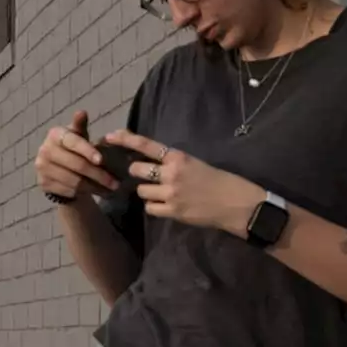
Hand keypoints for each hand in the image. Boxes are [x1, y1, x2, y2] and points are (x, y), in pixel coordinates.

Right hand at [34, 110, 119, 200]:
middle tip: (115, 183)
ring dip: (95, 187)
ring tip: (109, 188)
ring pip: (74, 181)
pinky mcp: (44, 184)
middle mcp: (45, 151)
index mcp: (54, 135)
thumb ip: (80, 126)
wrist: (57, 169)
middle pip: (76, 165)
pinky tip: (97, 192)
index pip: (72, 142)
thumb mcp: (78, 136)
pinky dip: (86, 193)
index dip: (87, 151)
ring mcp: (43, 169)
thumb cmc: (72, 148)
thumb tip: (82, 112)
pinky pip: (69, 191)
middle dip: (98, 175)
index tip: (101, 160)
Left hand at [104, 129, 265, 236]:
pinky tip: (166, 206)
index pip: (146, 145)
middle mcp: (171, 172)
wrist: (236, 202)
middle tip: (148, 177)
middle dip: (138, 173)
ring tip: (162, 194)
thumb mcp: (195, 163)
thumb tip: (151, 165)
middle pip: (137, 170)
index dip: (126, 139)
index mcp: (178, 157)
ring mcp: (170, 192)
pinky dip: (154, 207)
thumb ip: (172, 163)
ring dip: (147, 193)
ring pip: (141, 191)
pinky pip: (149, 208)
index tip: (109, 136)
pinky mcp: (172, 210)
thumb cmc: (218, 180)